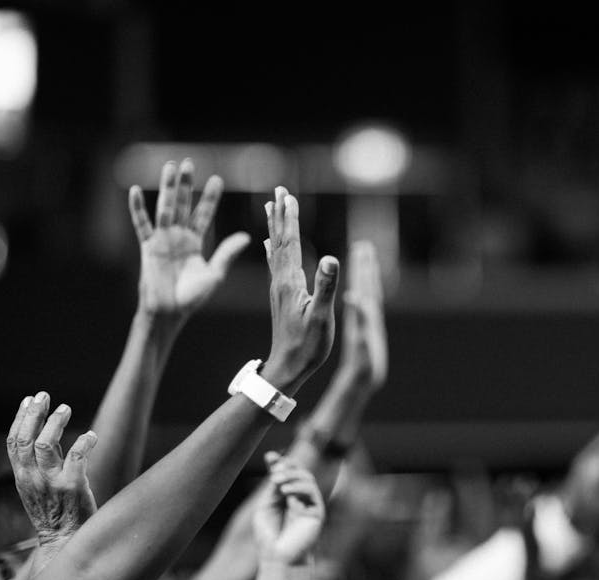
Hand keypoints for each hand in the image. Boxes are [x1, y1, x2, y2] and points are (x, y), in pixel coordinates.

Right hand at [5, 393, 98, 546]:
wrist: (66, 541)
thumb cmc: (57, 511)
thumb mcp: (39, 486)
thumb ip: (42, 461)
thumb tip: (48, 431)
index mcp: (22, 477)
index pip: (13, 442)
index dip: (20, 418)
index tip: (28, 400)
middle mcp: (33, 478)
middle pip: (26, 439)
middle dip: (33, 414)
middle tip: (45, 396)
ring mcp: (52, 483)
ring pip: (46, 445)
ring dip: (56, 423)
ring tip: (65, 408)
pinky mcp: (73, 487)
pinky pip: (77, 457)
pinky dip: (84, 442)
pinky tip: (91, 435)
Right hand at [128, 159, 249, 319]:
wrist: (169, 312)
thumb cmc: (192, 297)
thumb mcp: (214, 274)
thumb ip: (227, 253)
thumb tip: (246, 237)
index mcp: (195, 242)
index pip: (204, 214)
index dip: (210, 197)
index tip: (217, 178)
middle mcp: (178, 236)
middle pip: (183, 205)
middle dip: (186, 184)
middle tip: (190, 162)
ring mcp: (162, 239)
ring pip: (165, 208)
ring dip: (167, 188)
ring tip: (170, 166)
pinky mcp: (148, 246)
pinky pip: (141, 223)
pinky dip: (137, 207)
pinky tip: (136, 190)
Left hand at [252, 452, 324, 563]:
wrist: (278, 558)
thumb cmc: (269, 536)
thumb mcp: (265, 507)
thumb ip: (273, 489)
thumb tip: (278, 469)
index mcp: (286, 496)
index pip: (287, 474)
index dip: (280, 462)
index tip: (269, 456)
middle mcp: (300, 498)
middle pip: (300, 472)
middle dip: (288, 467)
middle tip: (274, 470)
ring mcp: (310, 504)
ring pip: (308, 480)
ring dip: (293, 476)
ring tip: (277, 481)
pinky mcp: (318, 512)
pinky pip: (312, 493)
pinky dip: (299, 489)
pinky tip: (286, 494)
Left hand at [263, 186, 339, 389]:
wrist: (287, 368)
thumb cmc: (307, 346)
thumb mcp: (322, 316)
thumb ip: (326, 286)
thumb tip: (330, 256)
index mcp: (291, 282)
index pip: (290, 243)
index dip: (290, 218)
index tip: (288, 195)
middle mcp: (280, 281)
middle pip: (279, 240)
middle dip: (280, 215)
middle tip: (278, 192)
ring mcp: (279, 289)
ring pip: (275, 250)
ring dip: (275, 227)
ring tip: (271, 208)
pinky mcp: (281, 297)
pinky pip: (275, 264)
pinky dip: (273, 249)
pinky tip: (269, 245)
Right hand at [340, 241, 387, 389]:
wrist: (369, 379)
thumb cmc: (364, 367)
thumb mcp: (361, 349)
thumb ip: (362, 327)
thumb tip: (356, 302)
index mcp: (368, 319)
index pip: (366, 291)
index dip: (363, 273)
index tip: (360, 255)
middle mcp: (371, 317)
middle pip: (369, 287)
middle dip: (366, 267)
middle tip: (363, 247)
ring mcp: (369, 320)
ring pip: (368, 291)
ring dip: (365, 273)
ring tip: (362, 255)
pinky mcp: (364, 324)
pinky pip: (363, 300)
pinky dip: (360, 287)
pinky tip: (356, 282)